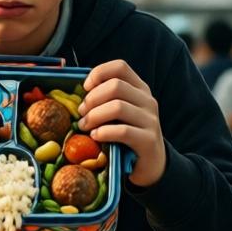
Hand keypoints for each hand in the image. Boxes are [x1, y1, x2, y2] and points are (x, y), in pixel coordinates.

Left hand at [78, 60, 165, 187]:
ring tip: (85, 126)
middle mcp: (148, 100)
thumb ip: (107, 100)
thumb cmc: (128, 135)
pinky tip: (95, 136)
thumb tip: (80, 93)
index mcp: (140, 89)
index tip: (86, 88)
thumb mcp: (120, 113)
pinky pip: (122, 131)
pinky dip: (104, 132)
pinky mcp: (148, 140)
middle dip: (92, 99)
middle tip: (81, 113)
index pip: (120, 67)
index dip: (99, 73)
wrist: (151, 163)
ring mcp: (150, 120)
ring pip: (118, 107)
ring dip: (95, 116)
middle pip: (116, 86)